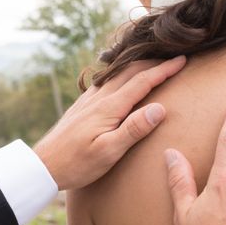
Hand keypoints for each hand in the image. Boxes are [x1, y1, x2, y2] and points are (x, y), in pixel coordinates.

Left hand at [35, 56, 186, 190]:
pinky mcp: (83, 105)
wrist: (42, 166)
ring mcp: (89, 99)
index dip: (164, 70)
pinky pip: (108, 80)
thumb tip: (160, 108)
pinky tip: (123, 79)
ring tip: (155, 64)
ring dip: (140, 66)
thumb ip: (133, 129)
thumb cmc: (77, 164)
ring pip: (119, 73)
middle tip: (175, 58)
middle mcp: (99, 97)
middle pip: (132, 71)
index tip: (182, 60)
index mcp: (109, 107)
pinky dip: (123, 74)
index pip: (143, 82)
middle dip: (155, 62)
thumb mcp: (108, 152)